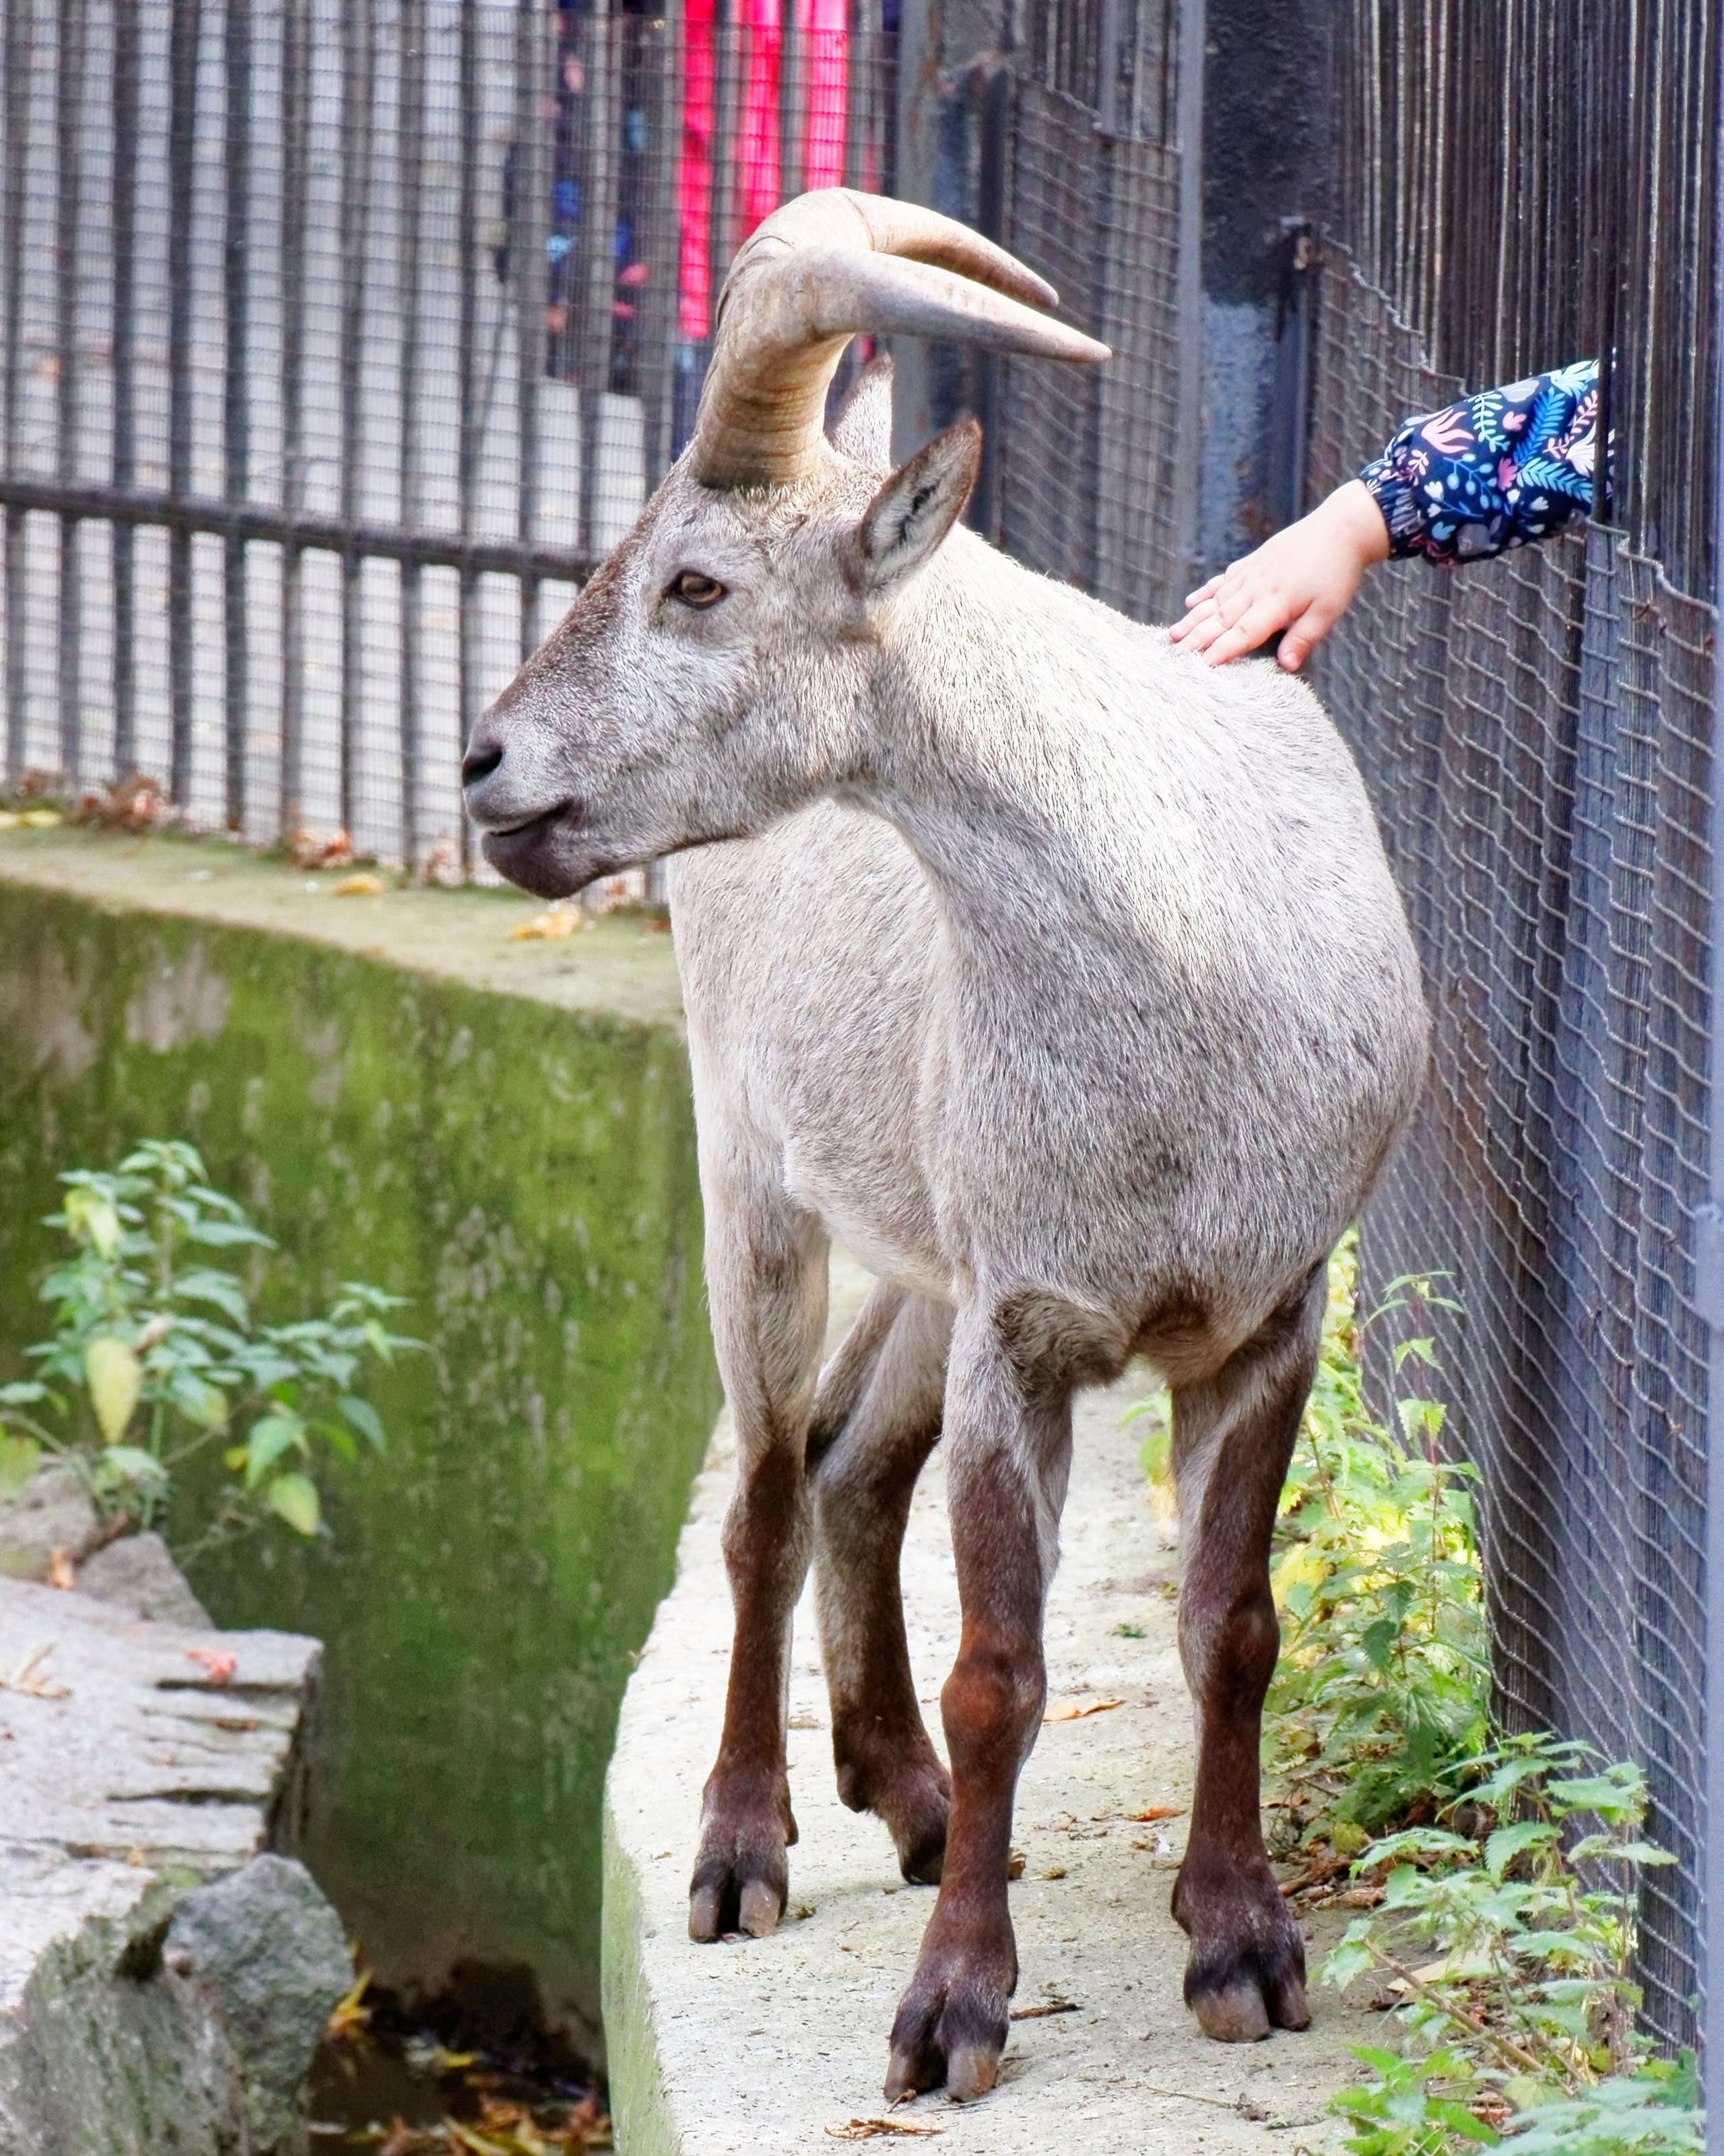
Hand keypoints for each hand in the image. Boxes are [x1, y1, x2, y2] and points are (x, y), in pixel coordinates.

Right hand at [1170, 479, 1390, 669]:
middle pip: (1221, 618)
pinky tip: (1190, 602)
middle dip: (1196, 638)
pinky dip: (1206, 591)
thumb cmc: (1338, 573)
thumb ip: (1303, 639)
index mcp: (1276, 604)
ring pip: (1216, 600)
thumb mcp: (1328, 612)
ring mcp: (1252, 573)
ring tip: (1173, 635)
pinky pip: (1224, 579)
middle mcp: (1258, 588)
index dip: (1221, 651)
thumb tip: (1286, 666)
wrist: (1342, 528)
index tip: (1201, 666)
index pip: (1243, 633)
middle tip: (1174, 656)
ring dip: (1193, 619)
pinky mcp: (1254, 561)